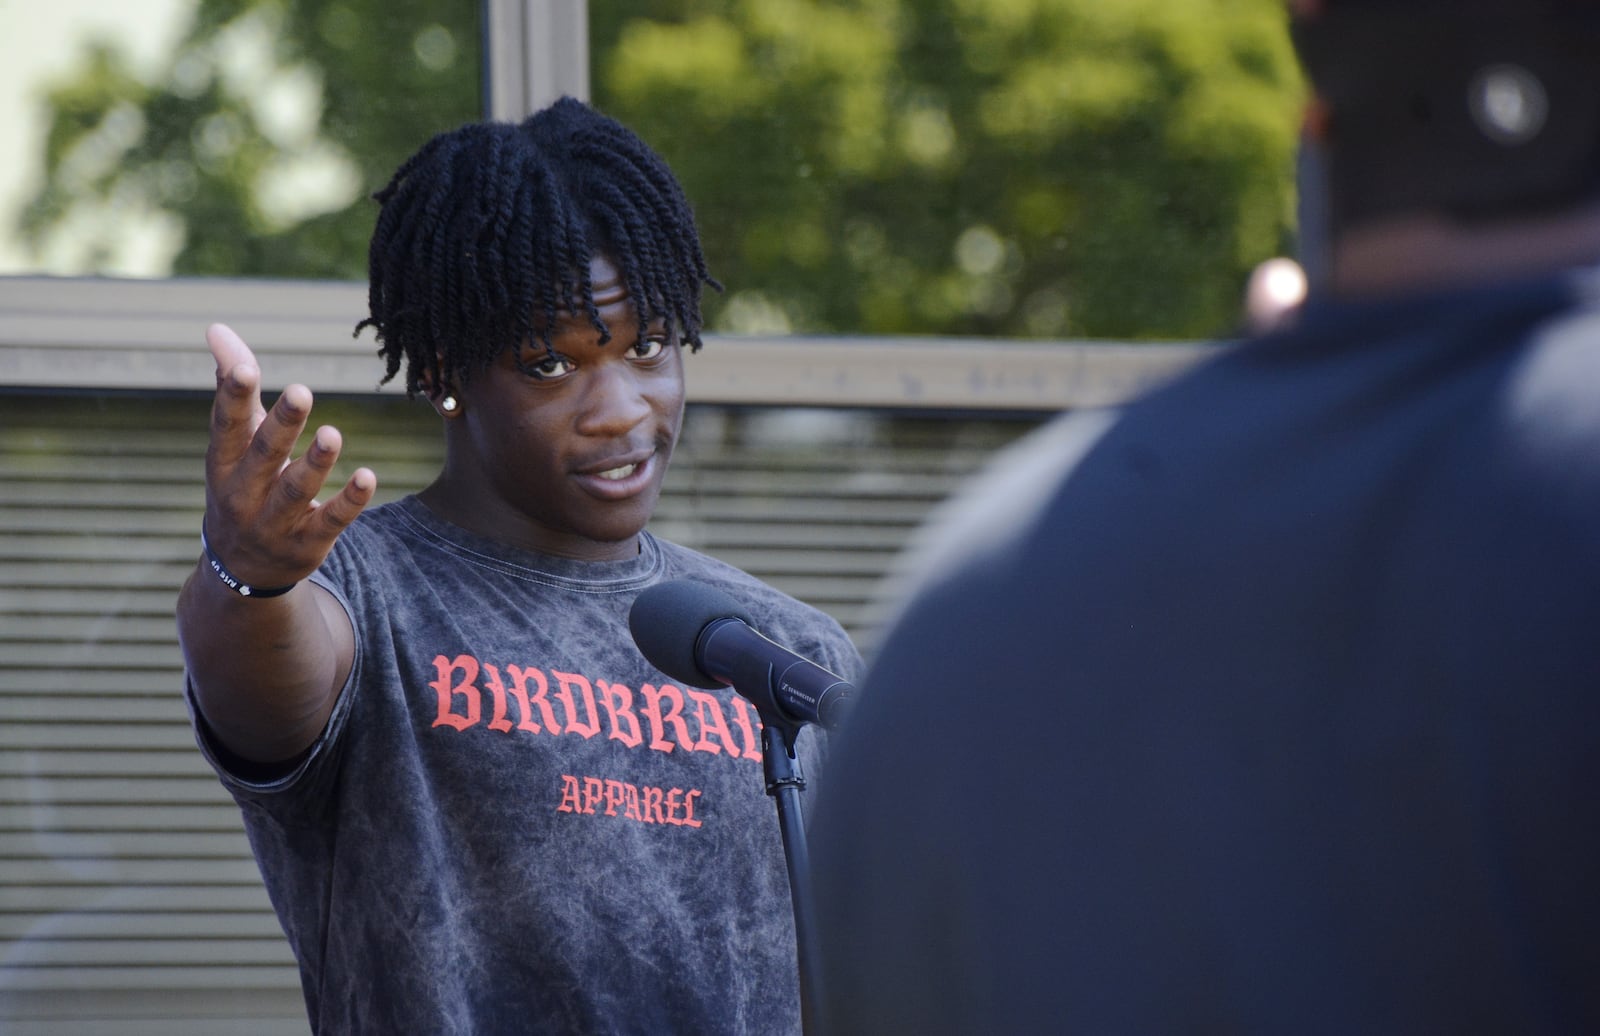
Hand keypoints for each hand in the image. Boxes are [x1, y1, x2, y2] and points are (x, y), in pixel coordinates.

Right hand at [201, 323, 376, 589]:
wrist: (241, 569)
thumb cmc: (241, 484)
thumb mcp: (233, 441)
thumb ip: (232, 386)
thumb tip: (217, 328)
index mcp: (223, 463)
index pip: (226, 426)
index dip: (232, 397)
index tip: (245, 366)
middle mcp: (243, 494)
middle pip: (263, 456)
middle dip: (281, 426)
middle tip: (303, 392)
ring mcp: (273, 523)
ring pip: (294, 491)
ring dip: (315, 463)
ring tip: (333, 433)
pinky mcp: (307, 544)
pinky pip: (330, 521)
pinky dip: (350, 501)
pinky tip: (368, 476)